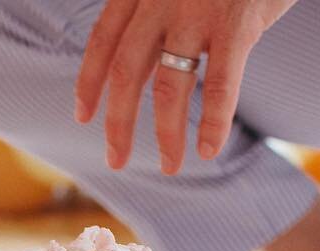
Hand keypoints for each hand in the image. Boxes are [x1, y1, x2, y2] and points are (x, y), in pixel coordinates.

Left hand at [74, 0, 296, 173]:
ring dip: (165, 134)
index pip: (103, 40)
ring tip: (170, 165)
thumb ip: (158, 10)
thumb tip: (147, 58)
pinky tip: (208, 149)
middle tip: (114, 159)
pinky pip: (220, 84)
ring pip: (169, 86)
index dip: (89, 82)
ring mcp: (198, 10)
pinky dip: (213, 122)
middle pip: (127, 72)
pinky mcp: (238, 22)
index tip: (82, 116)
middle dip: (117, 122)